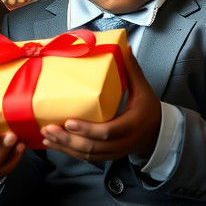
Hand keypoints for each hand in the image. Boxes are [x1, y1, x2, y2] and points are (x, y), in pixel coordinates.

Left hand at [41, 51, 160, 163]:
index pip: (107, 131)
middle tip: (49, 129)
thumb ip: (132, 70)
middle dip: (68, 140)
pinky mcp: (108, 155)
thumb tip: (124, 48)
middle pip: (93, 147)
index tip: (68, 122)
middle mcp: (123, 142)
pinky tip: (56, 145)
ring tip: (47, 137)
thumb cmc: (149, 109)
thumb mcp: (144, 89)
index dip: (87, 129)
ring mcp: (115, 151)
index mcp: (131, 125)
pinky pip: (88, 158)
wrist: (158, 132)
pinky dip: (70, 152)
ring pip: (88, 155)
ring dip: (65, 148)